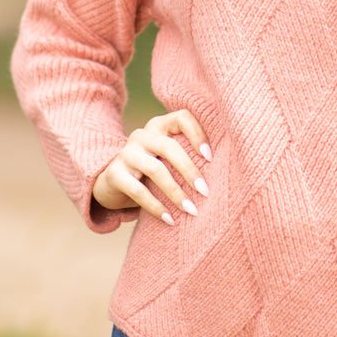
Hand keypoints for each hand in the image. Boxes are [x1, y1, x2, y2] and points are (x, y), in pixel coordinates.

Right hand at [92, 109, 211, 224]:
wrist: (112, 184)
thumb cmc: (152, 171)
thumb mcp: (167, 158)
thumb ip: (187, 155)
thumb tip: (223, 171)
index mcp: (159, 126)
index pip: (182, 117)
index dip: (198, 134)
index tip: (211, 157)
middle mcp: (142, 135)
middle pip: (169, 147)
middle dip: (190, 170)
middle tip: (205, 191)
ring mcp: (126, 153)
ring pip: (155, 170)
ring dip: (176, 192)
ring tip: (191, 210)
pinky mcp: (114, 174)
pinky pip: (138, 191)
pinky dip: (156, 207)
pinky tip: (170, 220)